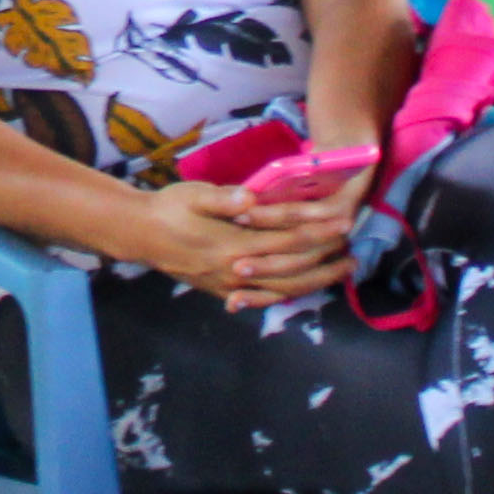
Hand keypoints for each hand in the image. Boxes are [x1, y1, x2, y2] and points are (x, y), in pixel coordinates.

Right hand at [137, 179, 356, 308]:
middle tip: (354, 252)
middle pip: (292, 270)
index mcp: (233, 244)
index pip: (286, 239)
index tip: (344, 223)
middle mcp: (236, 270)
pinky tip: (304, 290)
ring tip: (341, 273)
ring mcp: (230, 285)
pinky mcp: (222, 291)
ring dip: (314, 281)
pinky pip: (263, 299)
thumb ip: (224, 198)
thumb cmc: (168, 208)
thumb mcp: (194, 194)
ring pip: (281, 289)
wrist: (139, 234)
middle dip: (325, 260)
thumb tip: (250, 198)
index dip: (317, 231)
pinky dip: (288, 295)